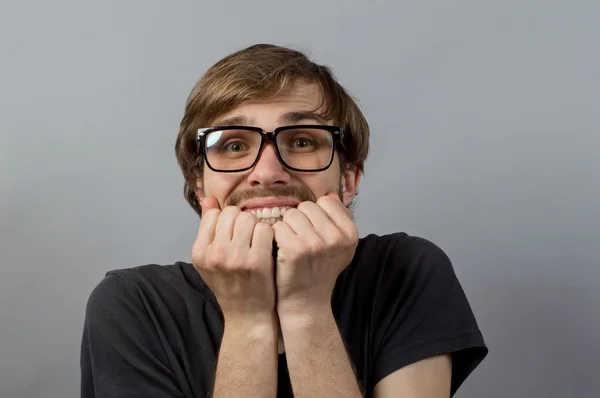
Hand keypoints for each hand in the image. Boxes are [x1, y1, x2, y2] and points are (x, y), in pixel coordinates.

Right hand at [191, 196, 276, 323]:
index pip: (215, 214)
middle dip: (242, 221)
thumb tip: (208, 198)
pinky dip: (268, 235)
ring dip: (255, 226)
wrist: (247, 314)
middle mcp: (215, 254)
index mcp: (200, 252)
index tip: (233, 233)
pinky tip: (267, 247)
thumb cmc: (230, 283)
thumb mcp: (210, 258)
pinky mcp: (257, 262)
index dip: (227, 220)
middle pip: (232, 213)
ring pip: (248, 218)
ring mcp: (236, 258)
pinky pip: (264, 230)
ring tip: (256, 241)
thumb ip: (208, 227)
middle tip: (247, 237)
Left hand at [272, 192, 358, 315]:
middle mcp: (336, 238)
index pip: (326, 202)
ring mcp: (316, 243)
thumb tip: (330, 195)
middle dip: (300, 220)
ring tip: (292, 246)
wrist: (306, 302)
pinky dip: (276, 237)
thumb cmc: (320, 270)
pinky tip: (282, 251)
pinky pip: (278, 226)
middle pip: (307, 206)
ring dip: (287, 227)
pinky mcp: (295, 249)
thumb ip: (338, 219)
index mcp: (350, 234)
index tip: (315, 233)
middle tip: (301, 242)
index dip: (315, 215)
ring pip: (291, 214)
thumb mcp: (339, 246)